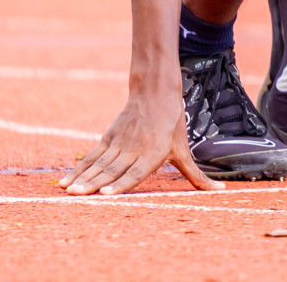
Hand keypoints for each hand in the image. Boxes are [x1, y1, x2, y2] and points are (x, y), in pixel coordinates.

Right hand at [59, 85, 221, 194]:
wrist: (156, 91)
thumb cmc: (173, 124)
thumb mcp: (184, 150)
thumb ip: (197, 176)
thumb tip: (220, 192)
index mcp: (153, 154)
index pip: (134, 173)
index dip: (119, 184)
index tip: (104, 194)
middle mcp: (134, 149)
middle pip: (111, 170)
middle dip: (93, 184)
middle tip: (78, 196)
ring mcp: (119, 142)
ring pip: (98, 163)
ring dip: (82, 178)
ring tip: (68, 191)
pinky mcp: (108, 137)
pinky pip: (92, 156)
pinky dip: (79, 168)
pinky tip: (66, 181)